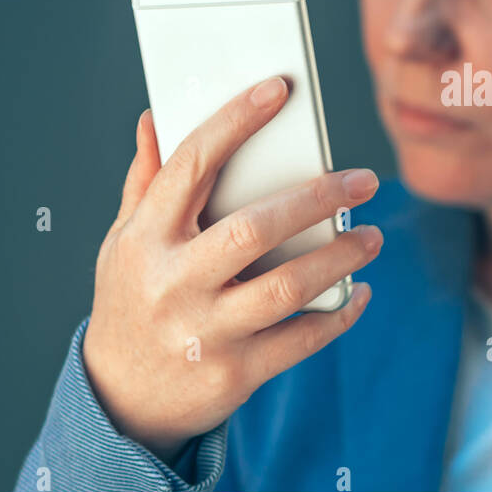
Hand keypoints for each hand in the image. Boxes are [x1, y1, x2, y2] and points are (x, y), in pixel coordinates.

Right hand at [82, 77, 381, 462]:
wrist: (119, 401)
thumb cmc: (132, 303)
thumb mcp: (122, 243)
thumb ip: (145, 183)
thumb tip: (155, 118)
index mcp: (144, 239)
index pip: (192, 166)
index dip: (235, 122)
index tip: (278, 91)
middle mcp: (172, 283)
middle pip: (255, 229)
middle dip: (318, 199)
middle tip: (363, 181)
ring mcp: (204, 332)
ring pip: (288, 287)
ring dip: (341, 257)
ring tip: (372, 238)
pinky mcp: (235, 373)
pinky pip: (303, 339)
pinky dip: (340, 313)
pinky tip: (358, 292)